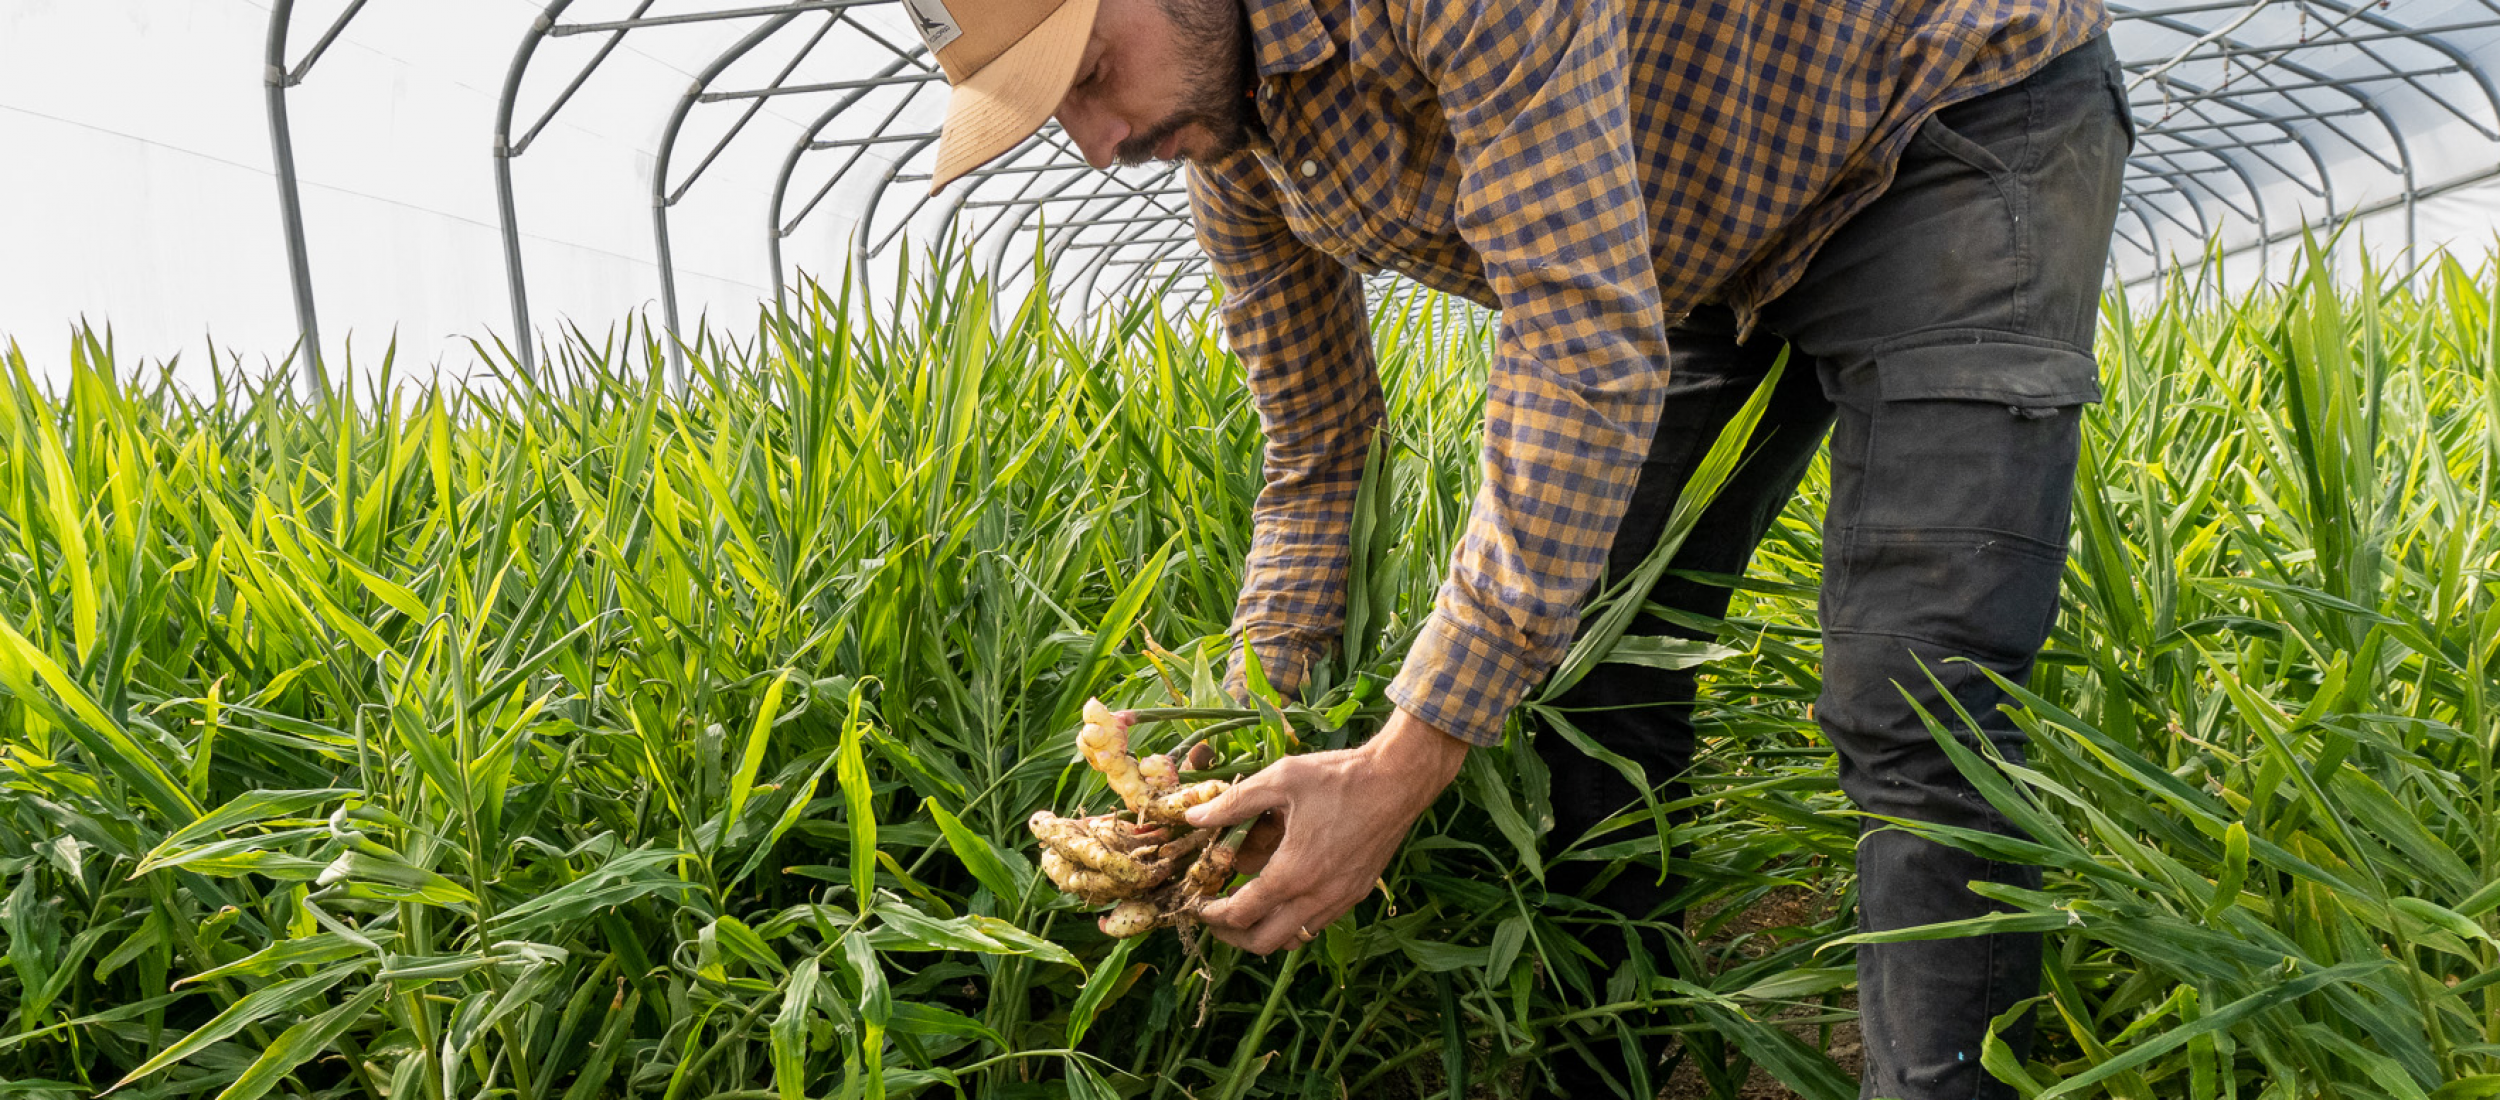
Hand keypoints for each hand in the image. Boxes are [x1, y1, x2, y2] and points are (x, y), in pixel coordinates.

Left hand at [1182, 707, 1469, 954]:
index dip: (1211, 914)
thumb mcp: (1279, 779)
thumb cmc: (1339, 777)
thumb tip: (1193, 816)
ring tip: (1247, 907)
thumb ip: (1233, 803)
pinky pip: (1317, 923)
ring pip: (1293, 939)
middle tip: (1216, 915)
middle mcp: (1316, 897)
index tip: (1197, 905)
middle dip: (1232, 935)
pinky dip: (1293, 920)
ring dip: (1264, 931)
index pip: (1240, 914)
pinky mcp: (1357, 893)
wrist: (1399, 780)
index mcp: (1292, 873)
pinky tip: (1284, 893)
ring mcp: (1340, 899)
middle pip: (1263, 942)